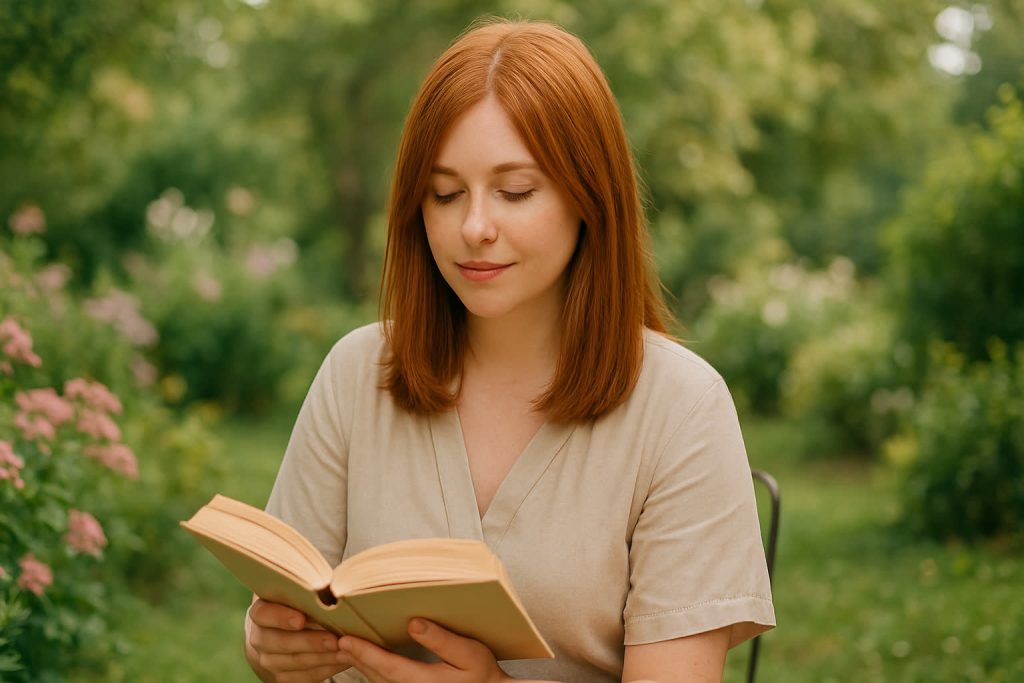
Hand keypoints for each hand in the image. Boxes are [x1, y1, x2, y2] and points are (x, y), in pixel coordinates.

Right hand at [245, 598, 353, 682]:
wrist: (278, 635)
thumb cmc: (296, 605)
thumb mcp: (298, 592)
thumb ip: (309, 590)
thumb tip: (335, 588)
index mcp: (261, 611)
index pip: (264, 614)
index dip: (281, 617)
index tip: (301, 619)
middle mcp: (259, 638)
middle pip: (281, 642)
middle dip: (310, 642)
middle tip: (335, 639)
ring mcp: (268, 660)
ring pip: (294, 662)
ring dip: (322, 657)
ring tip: (346, 650)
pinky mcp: (280, 677)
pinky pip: (304, 676)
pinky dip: (326, 668)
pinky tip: (343, 660)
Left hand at [339, 618, 510, 682]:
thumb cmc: (483, 674)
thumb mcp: (470, 654)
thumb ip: (442, 640)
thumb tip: (414, 623)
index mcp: (425, 682)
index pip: (387, 667)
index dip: (364, 652)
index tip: (345, 639)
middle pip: (376, 675)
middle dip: (356, 656)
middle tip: (336, 636)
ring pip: (378, 681)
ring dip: (362, 664)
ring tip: (347, 645)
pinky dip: (373, 670)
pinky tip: (368, 659)